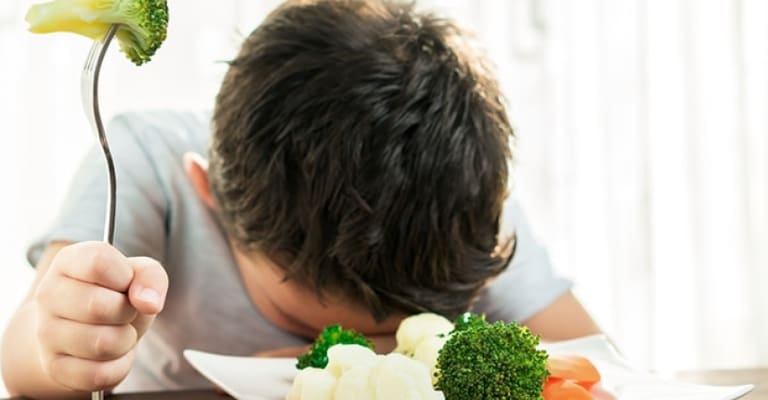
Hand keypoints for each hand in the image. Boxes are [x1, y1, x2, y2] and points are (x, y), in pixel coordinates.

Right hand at [33, 241, 167, 391]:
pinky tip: (111, 354)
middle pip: (100, 306)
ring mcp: (47, 333)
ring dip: (125, 340)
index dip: (125, 277)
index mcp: (69, 262)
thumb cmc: (115, 295)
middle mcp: (49, 294)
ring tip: (117, 331)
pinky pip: (100, 374)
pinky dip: (118, 366)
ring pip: (103, 344)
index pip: (99, 262)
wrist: (89, 328)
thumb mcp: (138, 275)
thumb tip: (149, 302)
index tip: (126, 284)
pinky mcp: (55, 367)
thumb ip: (150, 276)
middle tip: (124, 311)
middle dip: (127, 312)